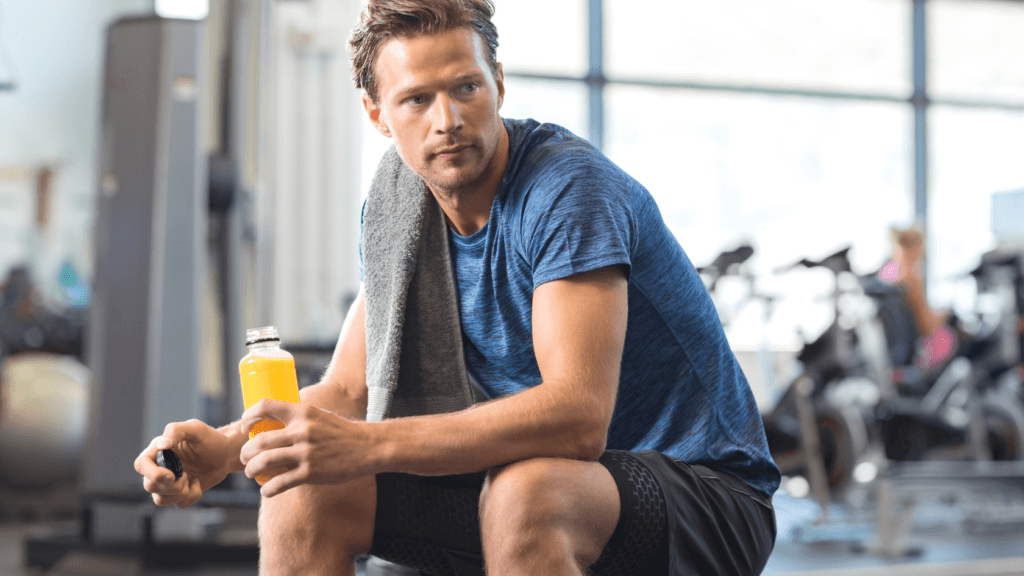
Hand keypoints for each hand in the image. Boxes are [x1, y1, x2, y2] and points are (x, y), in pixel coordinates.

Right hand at [134, 419, 235, 507]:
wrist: (226, 454)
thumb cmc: (210, 439)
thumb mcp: (196, 428)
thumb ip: (176, 431)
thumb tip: (161, 445)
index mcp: (159, 450)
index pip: (141, 465)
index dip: (152, 474)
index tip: (172, 475)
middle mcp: (160, 467)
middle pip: (149, 485)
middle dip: (171, 486)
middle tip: (186, 475)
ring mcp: (169, 482)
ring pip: (160, 499)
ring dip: (180, 493)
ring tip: (192, 480)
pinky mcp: (180, 493)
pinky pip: (177, 504)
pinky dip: (191, 497)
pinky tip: (197, 484)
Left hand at [239, 399, 371, 497]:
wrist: (367, 447)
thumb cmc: (341, 432)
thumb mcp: (319, 416)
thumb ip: (298, 419)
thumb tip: (273, 424)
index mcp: (303, 412)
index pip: (266, 406)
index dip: (249, 416)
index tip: (245, 428)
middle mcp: (302, 431)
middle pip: (260, 441)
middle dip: (246, 452)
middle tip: (245, 457)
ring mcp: (306, 452)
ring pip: (265, 462)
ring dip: (252, 469)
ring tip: (251, 473)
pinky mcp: (311, 473)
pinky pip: (280, 482)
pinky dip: (268, 489)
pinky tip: (267, 491)